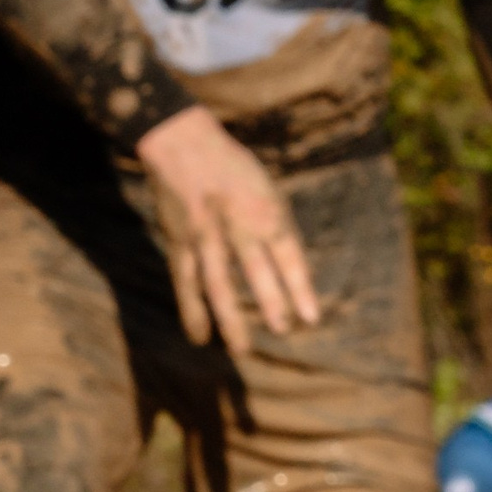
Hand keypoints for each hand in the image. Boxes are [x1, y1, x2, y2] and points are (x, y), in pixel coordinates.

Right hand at [138, 107, 318, 353]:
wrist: (183, 142)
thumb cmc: (233, 167)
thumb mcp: (266, 188)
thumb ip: (277, 227)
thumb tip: (294, 271)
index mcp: (264, 207)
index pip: (288, 252)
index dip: (300, 286)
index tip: (312, 318)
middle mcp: (235, 223)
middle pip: (255, 269)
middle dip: (271, 302)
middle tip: (283, 331)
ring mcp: (205, 235)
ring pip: (218, 284)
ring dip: (231, 318)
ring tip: (243, 350)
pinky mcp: (179, 242)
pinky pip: (186, 283)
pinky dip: (192, 312)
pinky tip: (201, 338)